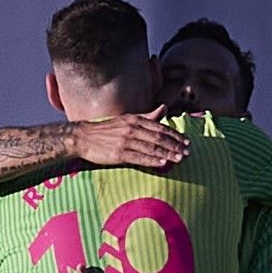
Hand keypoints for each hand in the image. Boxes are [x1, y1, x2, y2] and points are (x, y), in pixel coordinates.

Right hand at [67, 107, 186, 170]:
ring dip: (167, 154)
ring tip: (179, 159)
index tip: (187, 142)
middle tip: (188, 152)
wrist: (83, 137)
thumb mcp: (128, 119)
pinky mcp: (118, 154)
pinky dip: (152, 160)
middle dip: (175, 145)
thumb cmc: (106, 130)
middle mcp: (132, 129)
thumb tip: (164, 108)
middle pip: (159, 138)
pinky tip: (162, 164)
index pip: (160, 128)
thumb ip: (147, 116)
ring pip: (151, 148)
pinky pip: (139, 158)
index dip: (175, 135)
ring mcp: (125, 141)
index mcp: (136, 120)